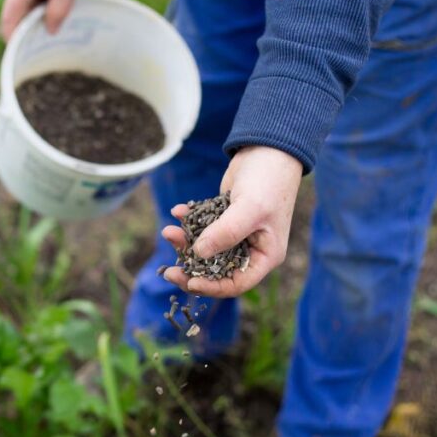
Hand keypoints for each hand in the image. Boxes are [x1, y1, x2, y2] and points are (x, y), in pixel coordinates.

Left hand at [161, 146, 302, 297]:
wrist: (268, 149)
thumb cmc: (268, 181)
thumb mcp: (249, 209)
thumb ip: (225, 233)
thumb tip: (198, 254)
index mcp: (265, 256)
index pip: (236, 283)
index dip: (211, 287)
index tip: (188, 282)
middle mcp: (250, 249)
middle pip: (216, 270)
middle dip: (191, 268)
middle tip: (168, 270)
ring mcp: (236, 234)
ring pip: (205, 249)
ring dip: (185, 242)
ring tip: (168, 230)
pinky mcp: (224, 218)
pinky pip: (202, 227)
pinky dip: (189, 221)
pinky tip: (178, 211)